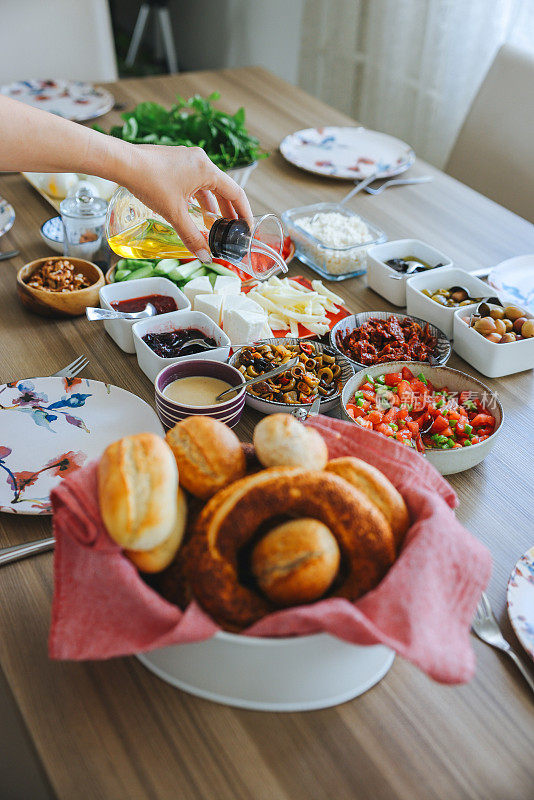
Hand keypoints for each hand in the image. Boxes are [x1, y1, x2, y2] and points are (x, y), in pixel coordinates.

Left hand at [124, 144, 252, 261]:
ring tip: (213, 223)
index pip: (236, 193)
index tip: (248, 227)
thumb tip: (205, 256)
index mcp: (207, 170)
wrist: (123, 162)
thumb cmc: (150, 182)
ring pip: (208, 185)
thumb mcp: (174, 213)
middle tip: (232, 229)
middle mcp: (201, 161)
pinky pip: (195, 181)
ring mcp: (188, 159)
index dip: (245, 212)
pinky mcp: (176, 161)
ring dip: (212, 205)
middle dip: (228, 211)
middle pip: (223, 189)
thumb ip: (192, 236)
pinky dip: (198, 197)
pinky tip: (192, 210)